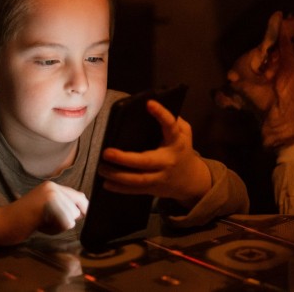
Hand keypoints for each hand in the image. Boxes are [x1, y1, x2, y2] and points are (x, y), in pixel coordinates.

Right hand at [0, 181, 88, 245]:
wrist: (2, 223)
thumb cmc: (24, 220)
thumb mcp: (46, 209)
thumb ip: (62, 206)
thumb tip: (84, 210)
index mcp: (53, 186)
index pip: (79, 197)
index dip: (81, 210)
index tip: (68, 220)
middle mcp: (53, 187)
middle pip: (78, 208)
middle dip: (67, 220)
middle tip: (47, 222)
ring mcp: (50, 194)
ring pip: (72, 216)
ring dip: (60, 226)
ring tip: (42, 223)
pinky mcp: (47, 205)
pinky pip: (65, 222)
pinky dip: (55, 229)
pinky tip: (40, 226)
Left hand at [98, 100, 212, 208]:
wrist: (191, 180)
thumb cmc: (182, 150)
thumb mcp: (184, 133)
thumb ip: (174, 121)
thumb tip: (153, 107)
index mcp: (176, 142)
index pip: (170, 126)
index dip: (161, 115)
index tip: (149, 103)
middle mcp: (168, 160)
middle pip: (146, 161)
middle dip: (125, 159)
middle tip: (106, 152)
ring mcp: (160, 177)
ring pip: (138, 180)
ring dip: (118, 175)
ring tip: (102, 168)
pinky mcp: (153, 189)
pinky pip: (135, 190)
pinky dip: (120, 188)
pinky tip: (106, 183)